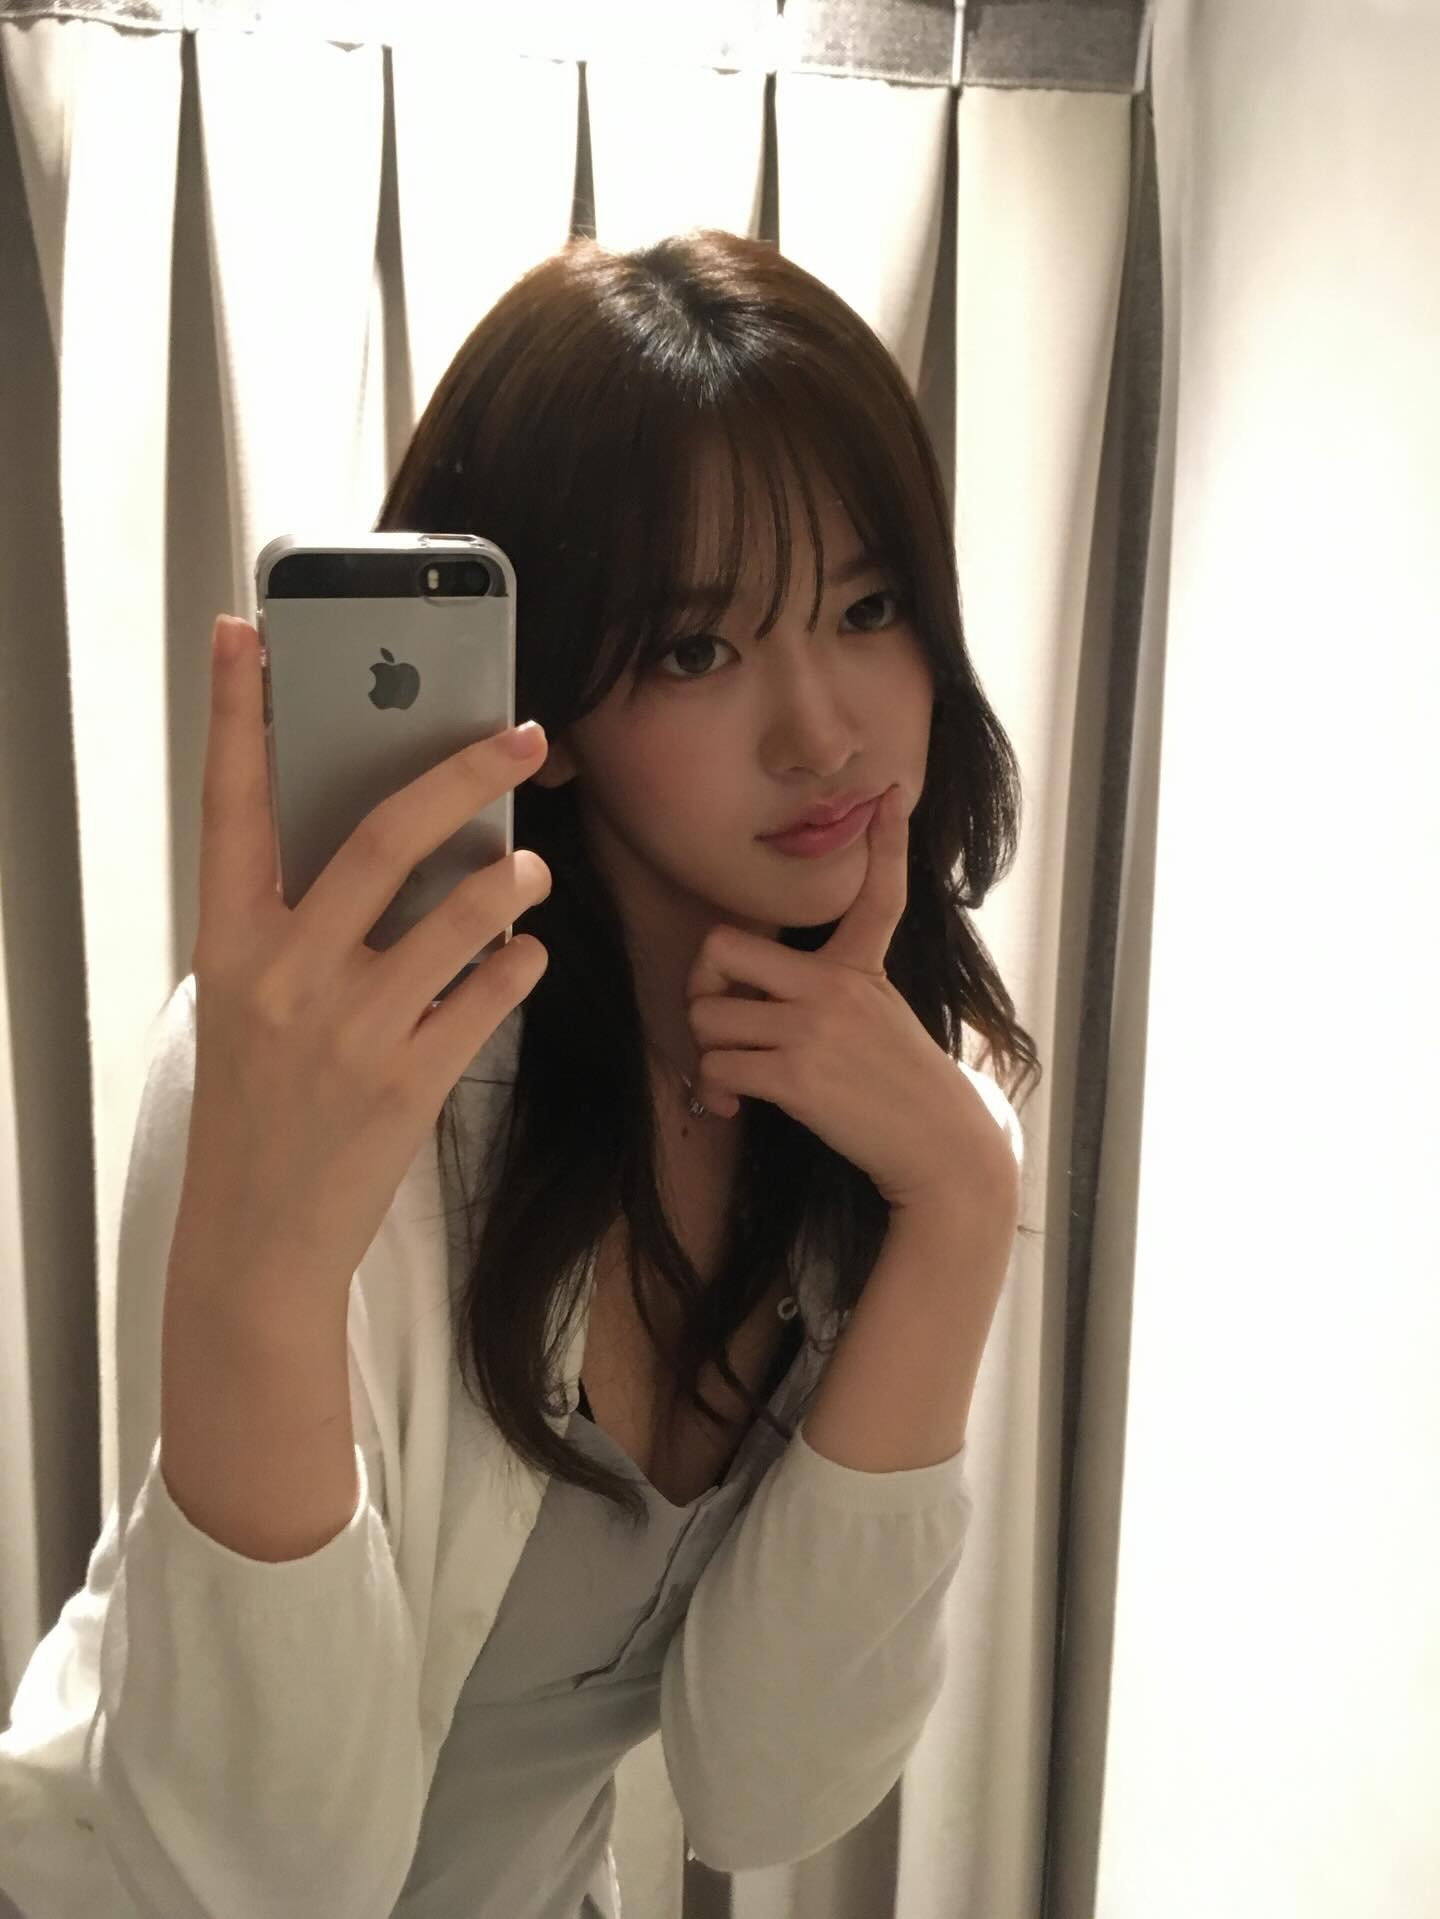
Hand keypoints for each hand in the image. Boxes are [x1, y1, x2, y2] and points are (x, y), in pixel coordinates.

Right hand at [177, 615, 553, 1303]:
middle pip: (379, 838)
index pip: (229, 806)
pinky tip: (522, 956)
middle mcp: (285, 974)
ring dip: (510, 878)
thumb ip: (297, 922)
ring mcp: (350, 1029)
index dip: (239, 716)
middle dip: (460, 773)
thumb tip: (392, 837)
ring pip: (458, 913)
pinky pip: (491, 992)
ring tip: (527, 868)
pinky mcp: (409, 1079)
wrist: (258, 1234)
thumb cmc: (257, 1105)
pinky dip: (519, 963)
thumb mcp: (249, 1001)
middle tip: (521, 735)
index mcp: (230, 944)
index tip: (247, 635)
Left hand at [685, 784, 1020, 1222]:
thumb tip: (769, 998)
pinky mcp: (798, 1076)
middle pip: (721, 948)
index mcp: (859, 966)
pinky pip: (717, 1066)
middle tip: (719, 1017)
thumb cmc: (901, 1086)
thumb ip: (835, 990)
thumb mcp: (883, 1015)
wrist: (937, 1146)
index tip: (891, 799)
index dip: (887, 845)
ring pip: (707, 1018)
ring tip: (732, 1075)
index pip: (878, 894)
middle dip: (700, 986)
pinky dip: (715, 1090)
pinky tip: (736, 1106)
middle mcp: (833, 986)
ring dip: (707, 1052)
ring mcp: (814, 1028)